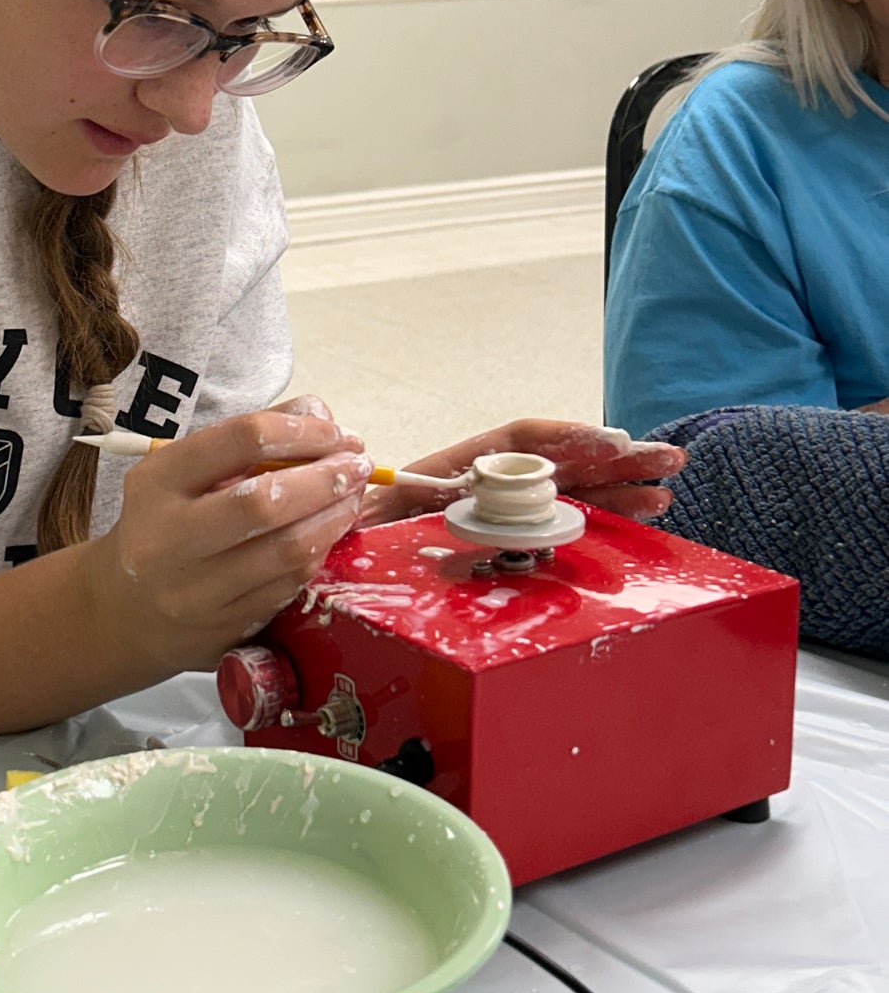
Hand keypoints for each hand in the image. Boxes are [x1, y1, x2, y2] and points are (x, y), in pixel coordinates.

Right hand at [84, 398, 371, 672]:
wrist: (125, 611)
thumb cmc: (165, 524)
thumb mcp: (185, 472)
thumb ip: (250, 438)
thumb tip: (320, 415)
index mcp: (157, 483)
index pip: (241, 440)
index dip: (302, 431)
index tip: (335, 432)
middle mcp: (169, 538)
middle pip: (266, 502)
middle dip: (327, 479)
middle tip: (358, 466)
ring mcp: (195, 591)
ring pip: (287, 552)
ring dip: (336, 518)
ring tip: (353, 497)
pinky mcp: (223, 628)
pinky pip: (289, 587)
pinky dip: (319, 554)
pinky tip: (329, 534)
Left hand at [356, 417, 685, 526]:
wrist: (326, 552)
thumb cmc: (344, 531)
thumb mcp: (359, 516)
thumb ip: (377, 509)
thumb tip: (387, 503)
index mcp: (452, 469)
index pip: (518, 442)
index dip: (568, 440)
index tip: (610, 447)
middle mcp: (483, 486)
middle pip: (556, 463)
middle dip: (613, 460)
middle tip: (666, 461)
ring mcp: (498, 512)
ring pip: (567, 492)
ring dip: (617, 490)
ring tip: (663, 491)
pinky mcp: (505, 541)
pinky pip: (558, 523)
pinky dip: (598, 517)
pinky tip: (633, 517)